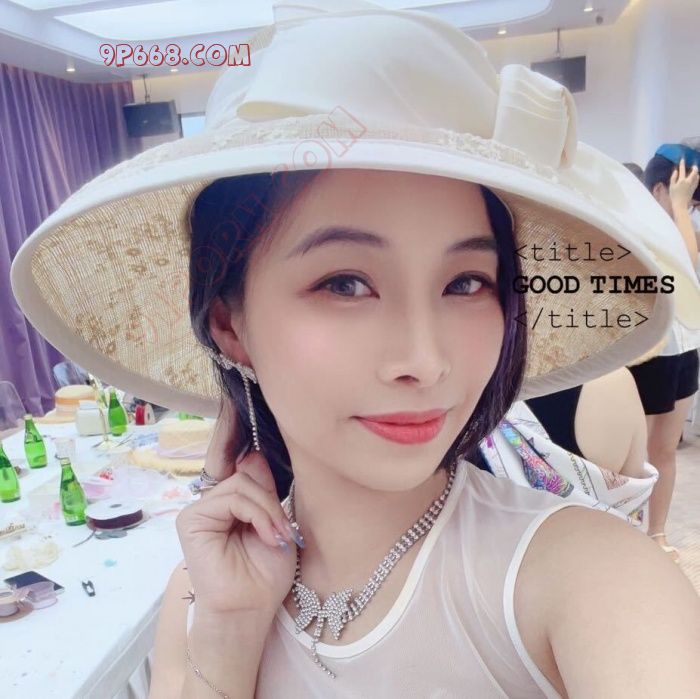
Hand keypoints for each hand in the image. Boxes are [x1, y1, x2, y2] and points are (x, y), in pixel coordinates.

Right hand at [176, 400, 296, 619]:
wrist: (250, 609)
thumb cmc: (264, 575)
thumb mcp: (275, 523)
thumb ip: (264, 490)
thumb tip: (254, 454)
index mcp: (231, 504)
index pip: (244, 470)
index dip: (260, 469)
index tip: (273, 481)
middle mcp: (213, 504)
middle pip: (246, 475)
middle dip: (271, 500)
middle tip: (284, 530)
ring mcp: (200, 511)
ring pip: (241, 485)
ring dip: (267, 510)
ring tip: (277, 537)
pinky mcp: (191, 520)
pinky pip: (231, 498)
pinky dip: (257, 514)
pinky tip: (266, 536)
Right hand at [669, 158, 698, 209]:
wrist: (680, 204)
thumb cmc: (674, 196)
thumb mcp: (671, 187)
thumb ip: (673, 178)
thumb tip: (676, 171)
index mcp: (681, 180)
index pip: (682, 170)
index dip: (682, 164)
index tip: (682, 159)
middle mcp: (688, 181)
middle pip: (694, 172)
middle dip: (694, 168)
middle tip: (693, 165)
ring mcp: (692, 185)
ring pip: (697, 176)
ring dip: (696, 172)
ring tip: (695, 171)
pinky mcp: (694, 188)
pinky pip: (697, 180)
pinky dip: (697, 177)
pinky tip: (696, 177)